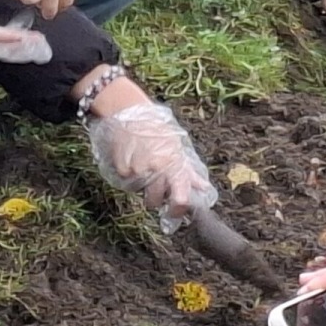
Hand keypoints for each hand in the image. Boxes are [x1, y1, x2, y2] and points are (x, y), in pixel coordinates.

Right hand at [85, 99, 217, 231]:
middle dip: (156, 197)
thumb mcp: (177, 148)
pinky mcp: (121, 170)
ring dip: (142, 186)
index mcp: (174, 166)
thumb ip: (189, 172)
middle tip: (156, 184)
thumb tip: (204, 188)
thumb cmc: (157, 130)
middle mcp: (156, 171)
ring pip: (139, 193)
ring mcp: (137, 172)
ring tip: (143, 167)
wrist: (130, 114)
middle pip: (155, 201)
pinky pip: (126, 183)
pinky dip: (129, 176)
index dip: (178, 210)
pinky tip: (132, 161)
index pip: (180, 199)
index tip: (175, 211)